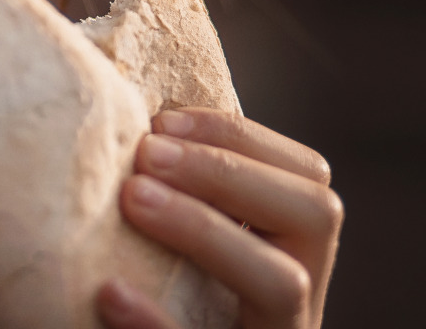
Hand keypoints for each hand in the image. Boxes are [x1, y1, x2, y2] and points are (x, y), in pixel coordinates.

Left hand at [96, 108, 341, 328]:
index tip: (161, 118)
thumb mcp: (183, 263)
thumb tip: (128, 123)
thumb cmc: (163, 316)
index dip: (241, 138)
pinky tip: (109, 294)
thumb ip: (179, 206)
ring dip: (207, 231)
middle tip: (144, 154)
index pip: (307, 181)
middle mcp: (297, 309)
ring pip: (283, 288)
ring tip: (131, 198)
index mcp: (291, 260)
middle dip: (229, 173)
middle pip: (316, 218)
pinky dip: (158, 325)